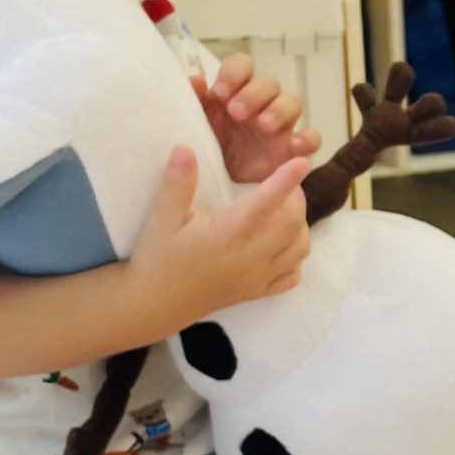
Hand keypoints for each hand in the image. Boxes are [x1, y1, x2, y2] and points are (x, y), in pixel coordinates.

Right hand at [125, 146, 310, 335]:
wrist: (153, 305)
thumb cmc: (157, 259)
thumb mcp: (161, 219)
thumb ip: (176, 184)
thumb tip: (184, 148)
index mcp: (226, 235)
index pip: (266, 203)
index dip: (286, 181)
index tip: (302, 162)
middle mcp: (249, 258)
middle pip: (293, 224)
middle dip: (296, 199)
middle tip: (285, 185)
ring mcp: (257, 279)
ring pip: (299, 249)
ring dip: (299, 225)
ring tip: (284, 210)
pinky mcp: (257, 293)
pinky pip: (292, 276)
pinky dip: (296, 257)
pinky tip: (282, 243)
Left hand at [195, 57, 320, 183]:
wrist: (220, 189)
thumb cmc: (209, 150)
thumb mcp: (196, 126)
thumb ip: (194, 102)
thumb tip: (196, 80)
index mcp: (235, 92)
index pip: (242, 65)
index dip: (234, 73)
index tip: (220, 93)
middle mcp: (260, 103)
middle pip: (269, 82)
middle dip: (254, 93)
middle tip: (236, 112)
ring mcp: (280, 125)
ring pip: (294, 100)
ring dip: (280, 109)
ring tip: (263, 125)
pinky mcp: (293, 149)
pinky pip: (312, 137)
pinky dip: (307, 139)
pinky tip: (293, 145)